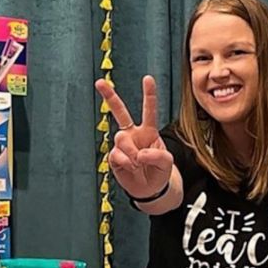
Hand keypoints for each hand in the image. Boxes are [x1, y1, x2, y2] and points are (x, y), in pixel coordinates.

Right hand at [95, 75, 173, 198]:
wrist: (150, 189)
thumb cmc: (160, 171)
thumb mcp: (167, 162)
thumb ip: (157, 155)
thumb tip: (138, 154)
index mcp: (149, 131)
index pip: (149, 111)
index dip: (149, 95)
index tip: (148, 78)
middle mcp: (133, 134)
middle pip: (120, 113)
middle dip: (109, 96)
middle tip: (99, 82)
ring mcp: (122, 145)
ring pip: (121, 139)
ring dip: (131, 152)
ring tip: (139, 163)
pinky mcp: (114, 157)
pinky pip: (116, 155)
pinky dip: (126, 162)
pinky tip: (132, 168)